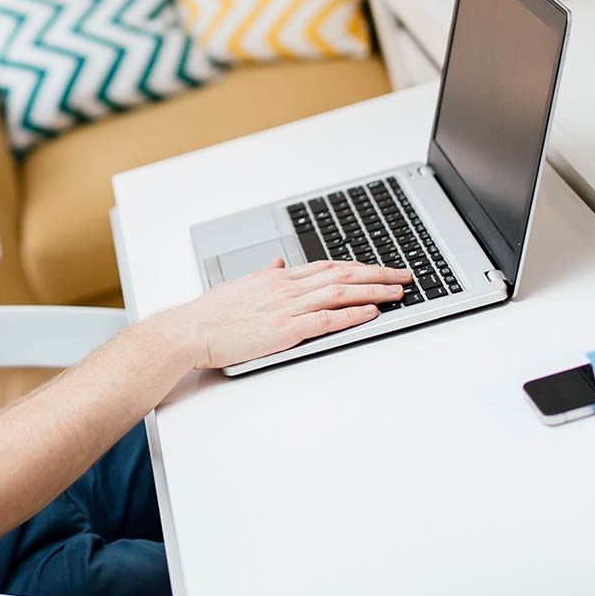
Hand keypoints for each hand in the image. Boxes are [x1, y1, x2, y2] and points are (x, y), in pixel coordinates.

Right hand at [146, 259, 412, 369]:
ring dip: (373, 291)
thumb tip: (278, 265)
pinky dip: (351, 315)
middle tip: (404, 276)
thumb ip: (264, 276)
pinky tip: (370, 312)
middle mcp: (287, 288)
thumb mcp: (240, 286)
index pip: (328, 266)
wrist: (191, 330)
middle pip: (342, 275)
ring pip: (340, 293)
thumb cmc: (211, 314)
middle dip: (378, 274)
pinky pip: (326, 320)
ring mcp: (287, 308)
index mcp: (278, 278)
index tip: (379, 267)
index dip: (358, 266)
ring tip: (398, 292)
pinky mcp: (284, 330)